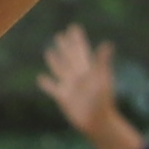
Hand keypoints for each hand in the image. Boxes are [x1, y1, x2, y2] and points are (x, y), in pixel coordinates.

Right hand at [35, 23, 144, 148]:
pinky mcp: (63, 97)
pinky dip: (46, 83)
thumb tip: (107, 43)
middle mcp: (78, 76)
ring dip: (55, 61)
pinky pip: (52, 88)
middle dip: (65, 46)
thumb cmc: (103, 100)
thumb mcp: (102, 78)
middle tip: (60, 34)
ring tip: (49, 51)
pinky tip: (40, 78)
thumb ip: (102, 61)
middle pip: (69, 57)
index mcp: (88, 69)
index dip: (77, 39)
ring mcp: (69, 86)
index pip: (81, 50)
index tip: (74, 27)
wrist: (97, 121)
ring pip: (60, 69)